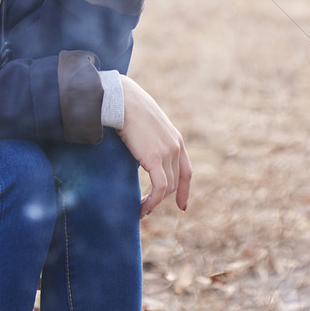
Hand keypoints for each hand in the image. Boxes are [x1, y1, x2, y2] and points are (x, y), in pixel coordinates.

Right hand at [119, 77, 191, 217]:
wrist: (124, 100)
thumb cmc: (129, 109)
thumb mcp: (147, 126)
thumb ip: (150, 140)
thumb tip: (141, 150)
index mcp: (176, 140)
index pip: (186, 171)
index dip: (184, 190)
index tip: (182, 206)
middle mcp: (176, 147)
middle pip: (174, 182)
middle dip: (162, 198)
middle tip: (146, 208)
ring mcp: (167, 153)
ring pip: (166, 188)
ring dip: (154, 203)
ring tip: (141, 210)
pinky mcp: (155, 158)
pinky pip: (159, 188)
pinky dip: (152, 202)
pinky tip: (141, 208)